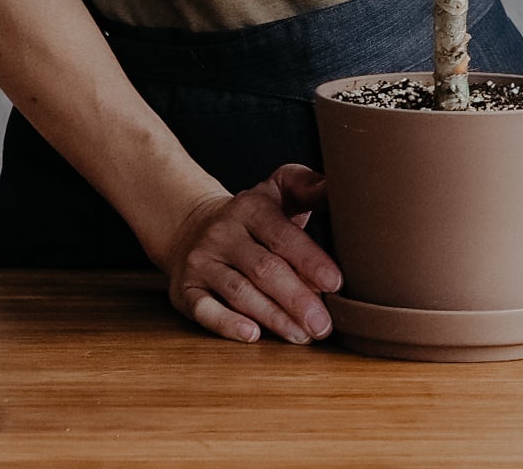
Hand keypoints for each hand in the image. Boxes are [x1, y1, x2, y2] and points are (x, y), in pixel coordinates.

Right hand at [164, 163, 341, 344]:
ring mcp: (203, 262)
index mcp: (251, 207)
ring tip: (302, 335)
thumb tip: (336, 186)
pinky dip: (227, 324)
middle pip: (263, 268)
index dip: (309, 259)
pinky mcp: (186, 290)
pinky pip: (204, 309)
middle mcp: (223, 233)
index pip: (281, 234)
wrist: (192, 227)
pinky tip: (252, 334)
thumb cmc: (253, 217)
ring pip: (238, 292)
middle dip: (296, 298)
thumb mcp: (278, 191)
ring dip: (273, 317)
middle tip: (322, 324)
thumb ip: (308, 187)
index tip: (335, 282)